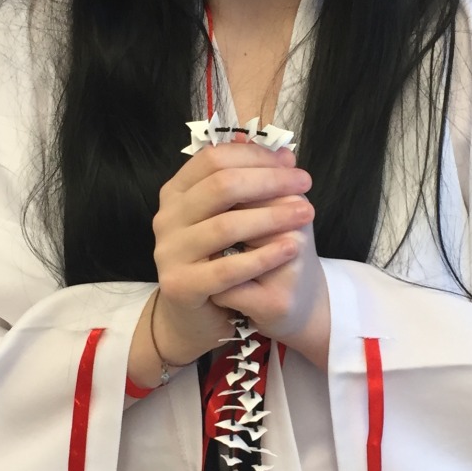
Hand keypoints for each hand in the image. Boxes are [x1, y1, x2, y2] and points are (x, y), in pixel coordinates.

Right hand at [131, 141, 314, 382]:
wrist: (198, 317)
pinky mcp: (180, 285)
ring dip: (271, 216)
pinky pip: (226, 269)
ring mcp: (168, 252)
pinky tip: (290, 248)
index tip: (291, 165)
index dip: (255, 157)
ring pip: (225, 225)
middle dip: (268, 181)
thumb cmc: (221, 261)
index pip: (214, 159)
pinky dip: (262, 257)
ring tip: (305, 213)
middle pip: (220, 186)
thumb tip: (284, 153)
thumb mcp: (237, 217)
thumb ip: (253, 186)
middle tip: (304, 184)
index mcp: (176, 193)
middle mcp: (166, 218)